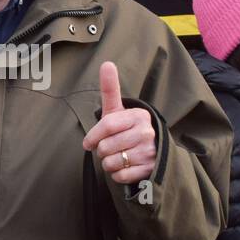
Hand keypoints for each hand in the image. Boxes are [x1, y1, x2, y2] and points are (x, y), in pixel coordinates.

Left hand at [82, 62, 156, 184]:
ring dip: (109, 164)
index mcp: (138, 115)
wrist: (151, 151)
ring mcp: (150, 152)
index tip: (88, 143)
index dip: (93, 137)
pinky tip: (125, 167)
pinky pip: (120, 176)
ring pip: (112, 163)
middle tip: (111, 148)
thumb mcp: (118, 110)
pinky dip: (117, 175)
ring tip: (119, 157)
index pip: (107, 126)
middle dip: (102, 151)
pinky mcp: (150, 170)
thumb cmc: (127, 129)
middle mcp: (147, 132)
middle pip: (106, 147)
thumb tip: (106, 63)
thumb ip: (110, 89)